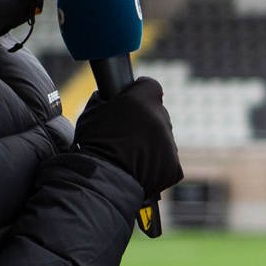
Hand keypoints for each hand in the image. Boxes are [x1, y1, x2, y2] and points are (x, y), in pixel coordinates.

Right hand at [74, 77, 183, 196]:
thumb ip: (106, 99)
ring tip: (129, 155)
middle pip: (157, 114)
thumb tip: (108, 96)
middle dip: (145, 121)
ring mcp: (170, 143)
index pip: (150, 86)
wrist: (102, 179)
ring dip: (151, 142)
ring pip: (163, 138)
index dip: (140, 91)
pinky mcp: (173, 165)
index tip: (133, 98)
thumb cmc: (93, 143)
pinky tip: (137, 168)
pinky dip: (155, 164)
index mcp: (142, 100)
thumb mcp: (92, 111)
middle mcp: (161, 118)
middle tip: (126, 134)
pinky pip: (166, 161)